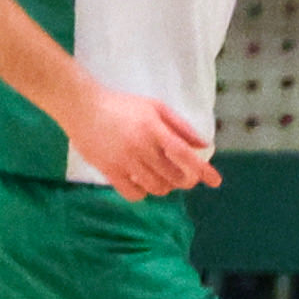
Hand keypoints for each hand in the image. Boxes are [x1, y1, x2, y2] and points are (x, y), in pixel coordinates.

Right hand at [63, 79, 217, 199]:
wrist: (82, 107)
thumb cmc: (121, 105)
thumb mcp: (155, 107)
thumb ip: (181, 126)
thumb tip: (203, 145)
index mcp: (154, 130)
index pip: (185, 154)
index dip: (203, 169)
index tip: (216, 181)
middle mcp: (141, 148)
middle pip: (173, 176)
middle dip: (185, 181)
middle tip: (186, 178)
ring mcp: (124, 161)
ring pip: (155, 187)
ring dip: (165, 187)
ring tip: (164, 179)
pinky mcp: (108, 170)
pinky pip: (132, 193)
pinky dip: (143, 193)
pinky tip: (142, 184)